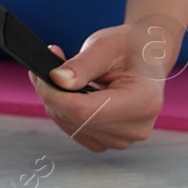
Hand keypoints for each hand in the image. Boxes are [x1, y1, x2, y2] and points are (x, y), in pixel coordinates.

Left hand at [30, 25, 165, 151]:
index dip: (54, 95)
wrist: (146, 57)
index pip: (84, 111)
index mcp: (143, 101)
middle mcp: (137, 127)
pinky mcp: (111, 141)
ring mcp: (124, 138)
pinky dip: (65, 112)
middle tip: (52, 65)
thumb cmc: (130, 48)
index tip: (41, 74)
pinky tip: (74, 93)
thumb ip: (82, 65)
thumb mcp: (105, 46)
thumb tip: (58, 80)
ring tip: (67, 77)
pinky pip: (74, 131)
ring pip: (70, 126)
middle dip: (53, 93)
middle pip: (75, 120)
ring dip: (58, 102)